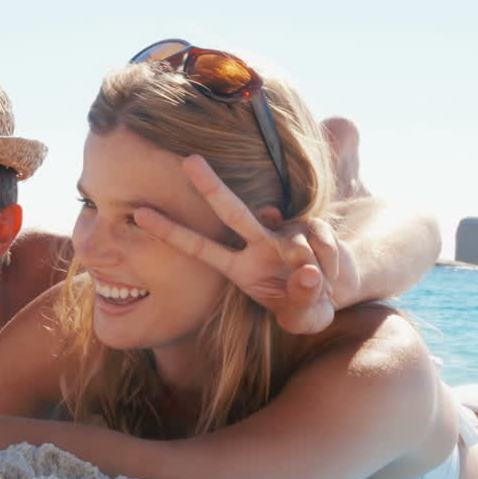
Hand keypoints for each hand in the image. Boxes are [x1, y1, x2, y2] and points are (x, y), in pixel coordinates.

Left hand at [132, 155, 357, 334]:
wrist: (339, 291)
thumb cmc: (307, 306)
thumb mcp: (304, 318)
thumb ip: (301, 304)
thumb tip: (307, 274)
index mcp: (239, 268)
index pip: (200, 248)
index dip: (171, 232)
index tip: (139, 214)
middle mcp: (256, 243)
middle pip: (231, 211)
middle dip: (210, 186)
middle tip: (189, 160)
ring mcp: (283, 231)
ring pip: (293, 242)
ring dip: (311, 268)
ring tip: (321, 287)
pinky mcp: (312, 225)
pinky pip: (321, 242)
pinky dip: (331, 263)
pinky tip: (332, 275)